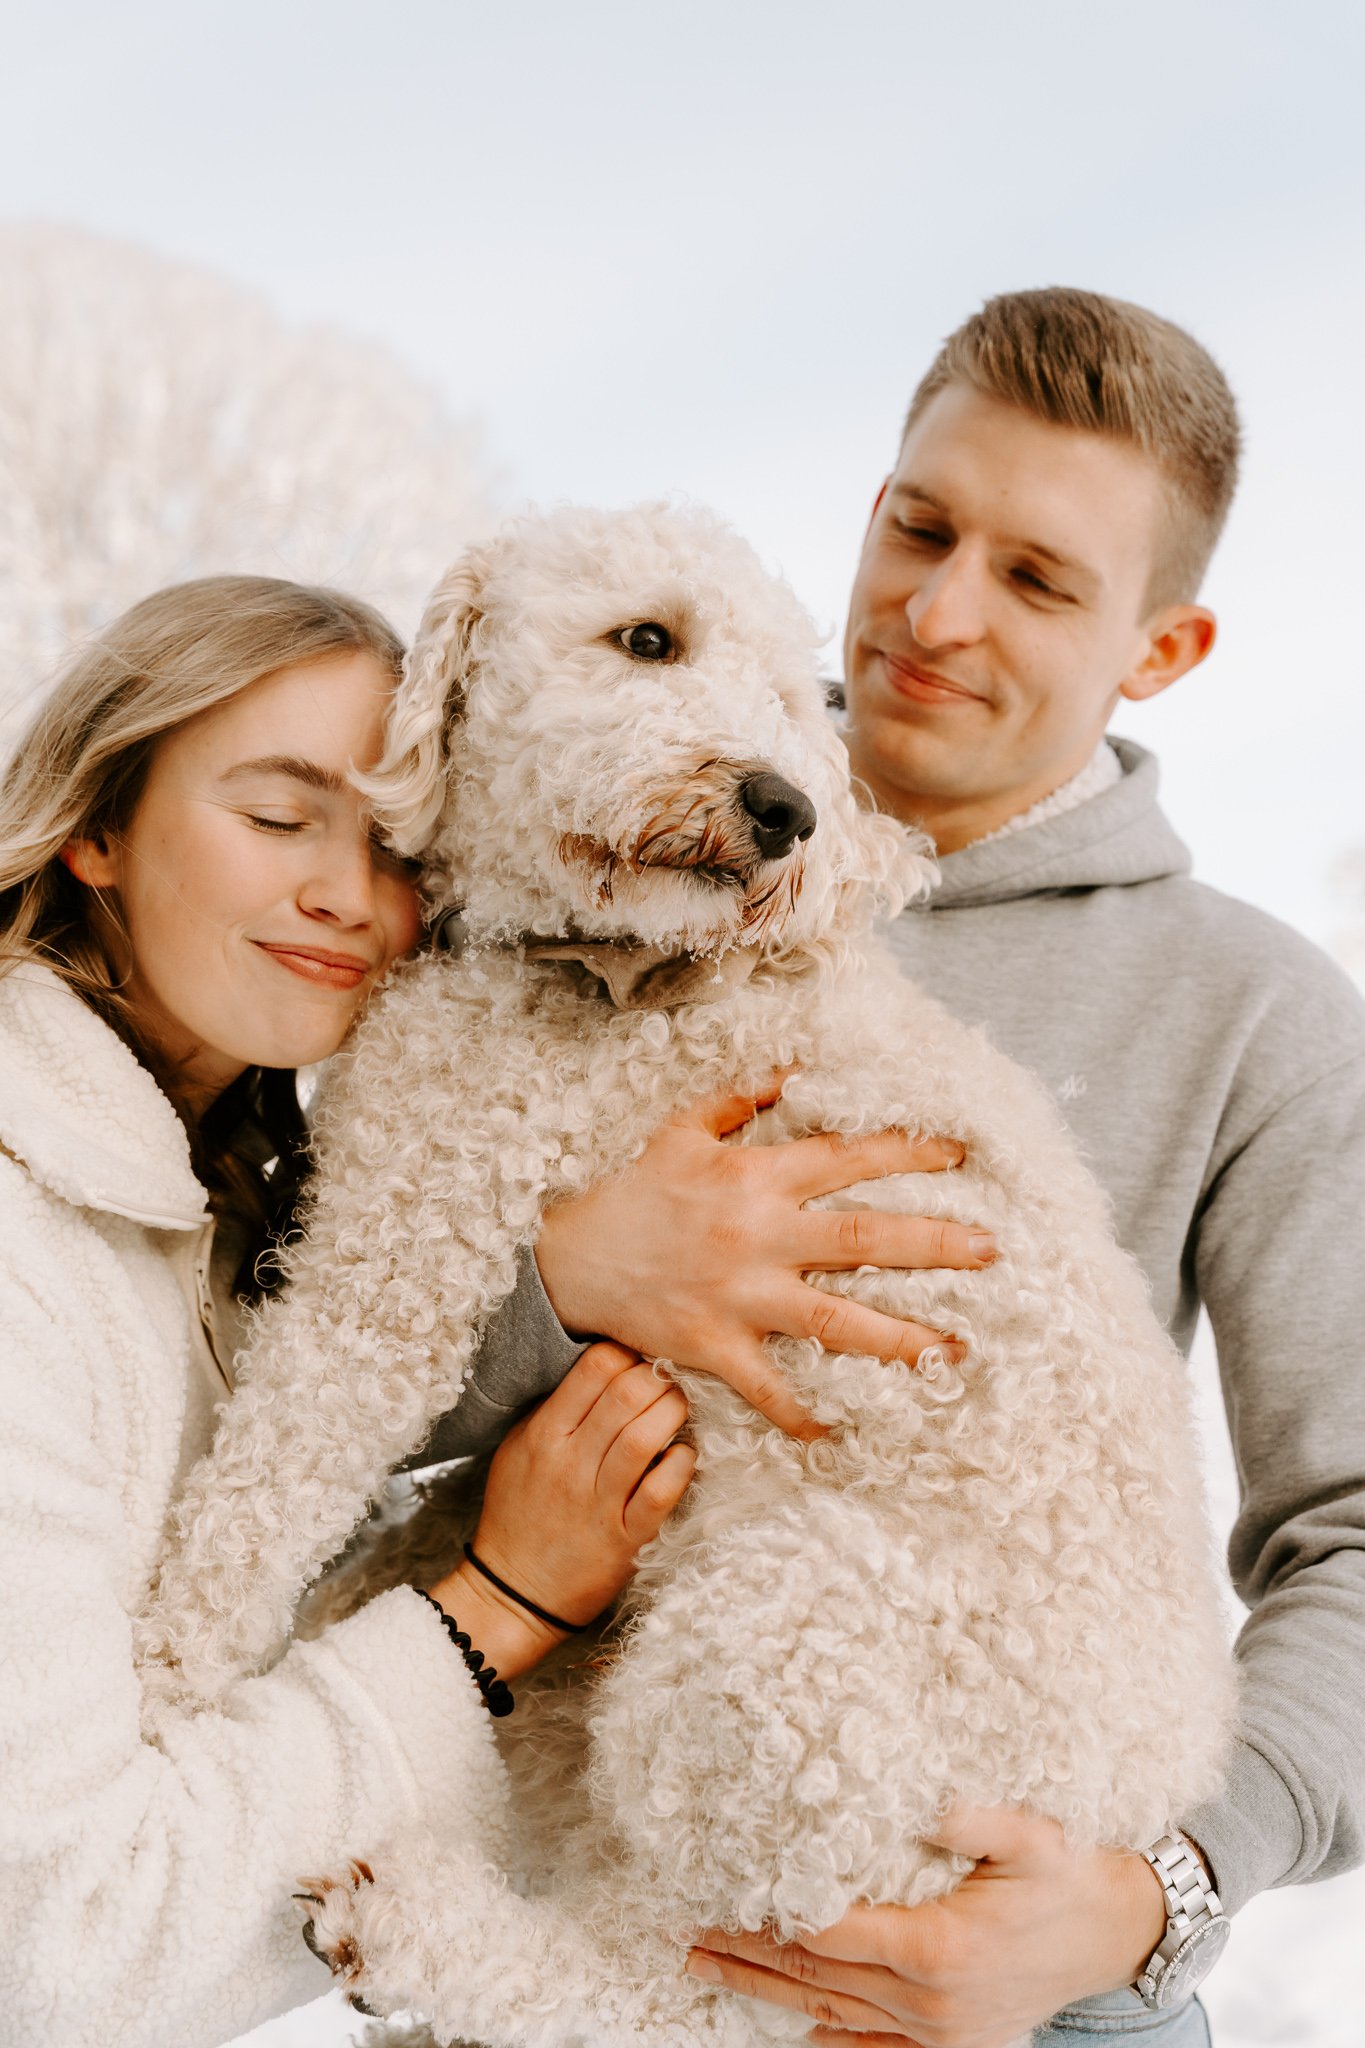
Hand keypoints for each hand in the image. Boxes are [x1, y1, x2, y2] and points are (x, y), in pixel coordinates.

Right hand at [428, 1342, 693, 1679]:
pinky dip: (680, 1466)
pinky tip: (684, 1455)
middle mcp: (569, 1464)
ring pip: (643, 1437)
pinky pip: (660, 1493)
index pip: (594, 1367)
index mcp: (543, 1435)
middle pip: (625, 1394)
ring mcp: (597, 1503)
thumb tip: (604, 1366)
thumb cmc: (519, 1514)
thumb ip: (555, 1408)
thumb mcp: (519, 1450)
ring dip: (673, 1413)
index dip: (627, 1353)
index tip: (638, 1361)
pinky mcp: (625, 1539)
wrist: (514, 1593)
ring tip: (678, 1411)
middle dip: (658, 1378)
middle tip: (668, 1382)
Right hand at [536, 1078, 991, 1438]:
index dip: (906, 1152)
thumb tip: (794, 1071)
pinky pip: (769, 1389)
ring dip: (900, 1338)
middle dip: (932, 1244)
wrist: (569, 1258)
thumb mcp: (683, 1129)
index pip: (846, 1159)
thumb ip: (741, 1100)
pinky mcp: (716, 1346)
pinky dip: (802, 1415)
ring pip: (835, 1319)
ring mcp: (740, 1296)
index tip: (959, 1155)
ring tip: (954, 1352)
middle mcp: (758, 1236)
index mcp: (755, 1178)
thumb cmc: (634, 1191)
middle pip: (861, 1239)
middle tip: (991, 1250)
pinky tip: (841, 1437)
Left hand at [685, 1806, 1169, 2046]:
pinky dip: (829, 2037)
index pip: (828, 1935)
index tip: (717, 1896)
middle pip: (816, 1979)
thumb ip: (974, 1816)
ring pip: (833, 2015)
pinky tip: (793, 2025)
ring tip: (708, 1971)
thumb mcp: (1031, 1831)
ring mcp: (941, 2032)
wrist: (1119, 1933)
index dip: (768, 1917)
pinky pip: (876, 2047)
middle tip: (686, 1934)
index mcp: (939, 1947)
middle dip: (746, 1954)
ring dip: (766, 1994)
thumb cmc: (1070, 1871)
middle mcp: (931, 2001)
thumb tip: (925, 1799)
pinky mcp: (954, 2045)